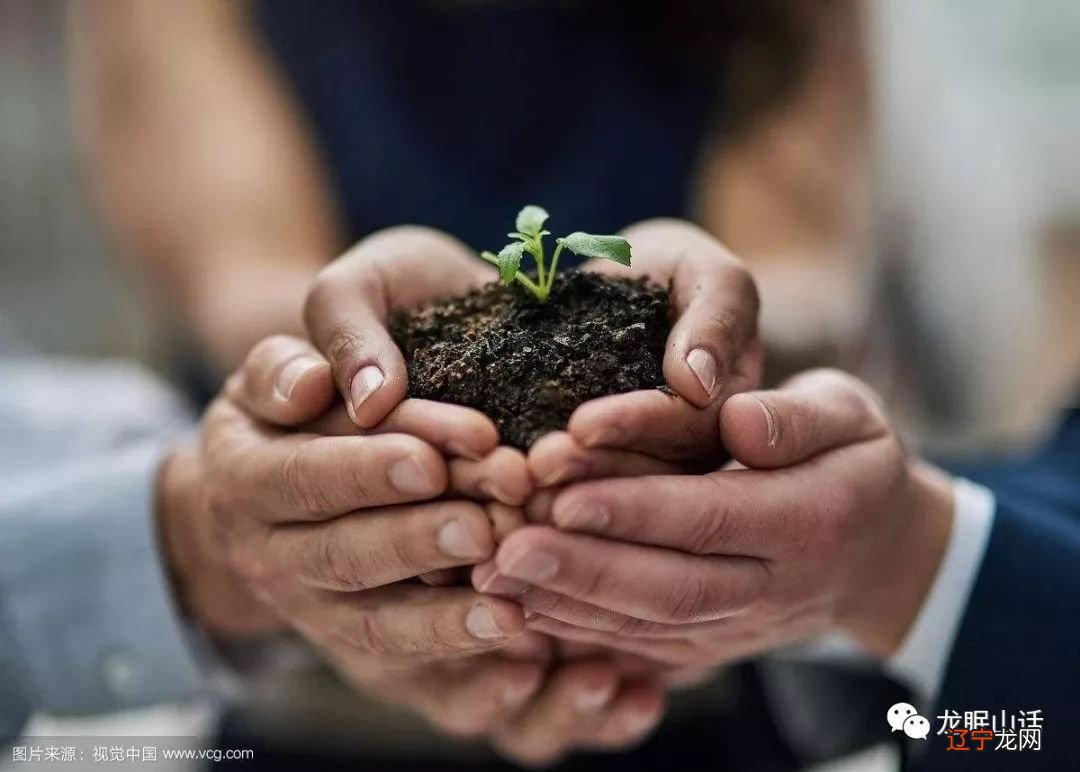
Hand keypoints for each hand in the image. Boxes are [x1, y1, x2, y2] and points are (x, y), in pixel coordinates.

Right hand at [161, 334, 664, 762]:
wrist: (262, 502)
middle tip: (484, 530)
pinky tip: (529, 675)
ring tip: (514, 613)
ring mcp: (320, 619)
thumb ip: (289, 370)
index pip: (303, 480)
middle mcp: (275, 562)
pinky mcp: (369, 659)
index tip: (429, 462)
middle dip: (416, 546)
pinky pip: (415, 686)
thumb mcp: (274, 376)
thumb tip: (312, 384)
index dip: (364, 473)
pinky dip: (473, 688)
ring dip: (448, 626)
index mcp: (247, 483)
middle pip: (345, 561)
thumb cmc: (290, 416)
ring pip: (380, 632)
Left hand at [477, 369, 954, 667]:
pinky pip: (642, 646)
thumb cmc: (851, 459)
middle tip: (504, 547)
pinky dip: (580, 630)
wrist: (877, 550)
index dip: (637, 509)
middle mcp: (774, 588)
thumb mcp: (847, 416)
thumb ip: (796, 418)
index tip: (565, 493)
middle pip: (669, 586)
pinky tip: (522, 606)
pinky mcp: (710, 646)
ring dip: (566, 605)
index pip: (713, 517)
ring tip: (492, 576)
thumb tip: (735, 421)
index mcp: (811, 521)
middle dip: (581, 569)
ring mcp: (740, 626)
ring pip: (647, 624)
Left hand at [525, 219, 762, 499]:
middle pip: (647, 478)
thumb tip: (698, 385)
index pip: (687, 429)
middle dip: (590, 469)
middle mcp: (690, 456)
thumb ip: (717, 317)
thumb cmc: (675, 272)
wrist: (622, 286)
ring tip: (514, 481)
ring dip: (560, 492)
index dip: (635, 426)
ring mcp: (645, 470)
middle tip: (537, 464)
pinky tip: (502, 499)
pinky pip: (574, 495)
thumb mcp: (707, 274)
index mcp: (728, 414)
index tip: (581, 424)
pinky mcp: (596, 473)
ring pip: (609, 497)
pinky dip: (538, 496)